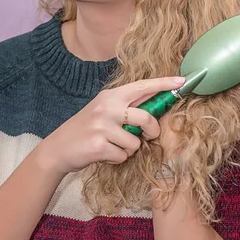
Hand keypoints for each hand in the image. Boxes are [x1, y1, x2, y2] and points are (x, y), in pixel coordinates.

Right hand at [36, 77, 184, 176]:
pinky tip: (103, 153)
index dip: (163, 84)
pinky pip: (122, 155)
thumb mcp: (102, 111)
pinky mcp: (98, 145)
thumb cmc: (85, 130)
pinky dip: (116, 158)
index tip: (182, 81)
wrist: (57, 148)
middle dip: (151, 130)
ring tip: (112, 146)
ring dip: (128, 149)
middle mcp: (106, 107)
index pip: (142, 86)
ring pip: (135, 142)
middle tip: (147, 136)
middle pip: (146, 117)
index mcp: (110, 96)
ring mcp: (101, 126)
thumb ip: (125, 107)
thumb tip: (154, 108)